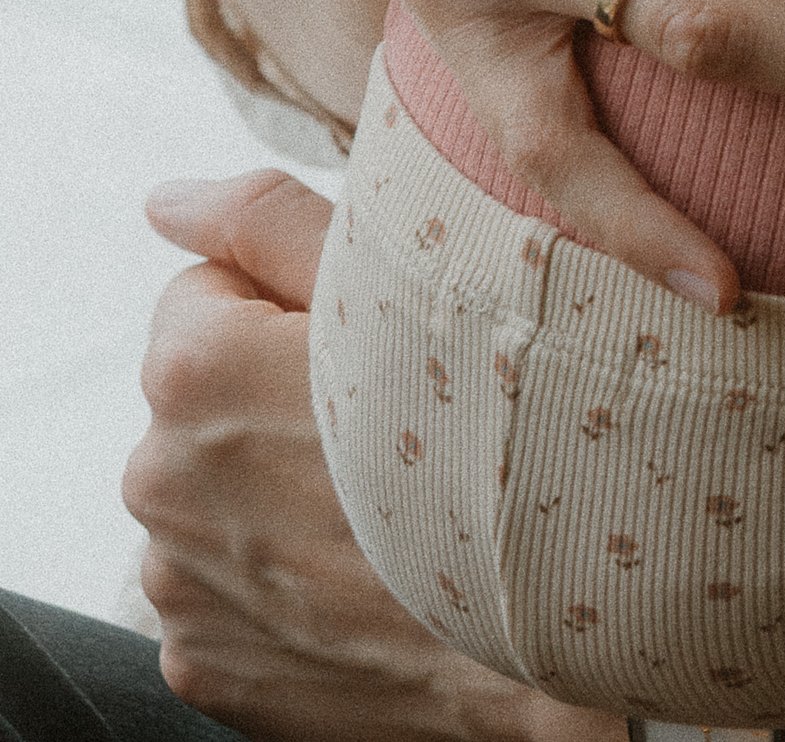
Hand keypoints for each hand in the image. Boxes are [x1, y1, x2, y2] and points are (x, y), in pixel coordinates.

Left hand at [126, 171, 605, 740]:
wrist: (544, 617)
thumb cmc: (486, 426)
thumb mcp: (398, 280)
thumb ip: (264, 220)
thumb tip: (164, 202)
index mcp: (191, 370)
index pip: (204, 294)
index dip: (287, 308)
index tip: (359, 348)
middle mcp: (158, 481)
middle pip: (204, 401)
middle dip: (270, 401)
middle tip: (380, 424)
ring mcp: (178, 587)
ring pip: (217, 496)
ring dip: (272, 492)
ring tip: (379, 502)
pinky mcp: (204, 663)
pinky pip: (229, 592)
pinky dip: (282, 581)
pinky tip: (360, 574)